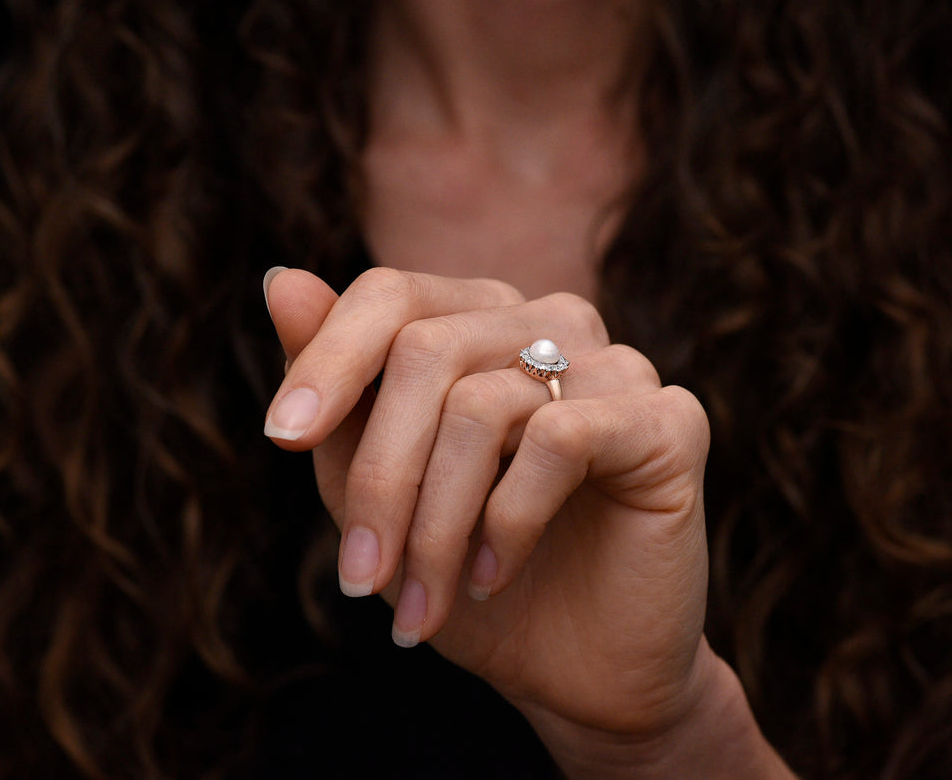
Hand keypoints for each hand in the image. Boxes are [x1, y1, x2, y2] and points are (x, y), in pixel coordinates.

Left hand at [262, 267, 791, 776]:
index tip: (281, 439)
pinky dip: (508, 520)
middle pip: (426, 353)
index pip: (393, 293)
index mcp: (484, 325)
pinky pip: (559, 440)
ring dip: (434, 524)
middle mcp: (554, 324)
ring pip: (482, 405)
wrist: (578, 670)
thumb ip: (338, 390)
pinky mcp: (670, 420)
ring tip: (422, 603)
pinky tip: (496, 575)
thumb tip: (281, 279)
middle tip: (360, 581)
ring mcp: (618, 366)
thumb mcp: (380, 489)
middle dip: (379, 477)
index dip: (329, 359)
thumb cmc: (472, 575)